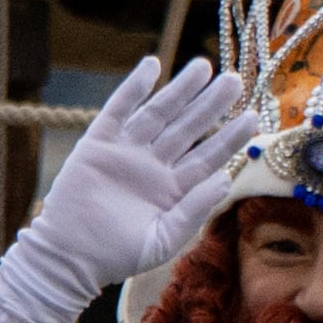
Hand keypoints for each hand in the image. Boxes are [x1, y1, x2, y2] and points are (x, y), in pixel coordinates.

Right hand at [0, 57, 250, 322]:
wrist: (70, 257)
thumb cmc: (118, 256)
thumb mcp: (165, 238)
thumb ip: (195, 208)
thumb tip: (226, 178)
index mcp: (173, 188)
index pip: (208, 156)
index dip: (230, 137)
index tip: (253, 117)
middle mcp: (153, 165)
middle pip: (188, 127)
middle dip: (211, 105)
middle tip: (234, 80)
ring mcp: (126, 151)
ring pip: (159, 112)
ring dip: (180, 89)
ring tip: (203, 67)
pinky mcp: (98, 143)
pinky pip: (118, 109)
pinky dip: (134, 87)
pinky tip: (152, 65)